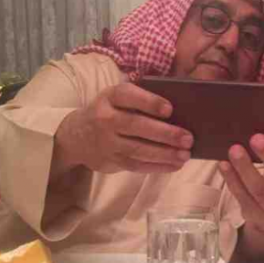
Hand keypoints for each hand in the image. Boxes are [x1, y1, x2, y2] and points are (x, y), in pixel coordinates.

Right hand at [55, 82, 193, 173]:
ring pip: (138, 149)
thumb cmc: (110, 111)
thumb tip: (179, 109)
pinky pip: (136, 165)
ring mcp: (106, 142)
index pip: (128, 96)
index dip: (149, 102)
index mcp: (110, 97)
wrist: (76, 135)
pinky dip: (157, 166)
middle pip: (136, 126)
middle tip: (188, 138)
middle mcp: (105, 118)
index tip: (170, 109)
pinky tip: (175, 165)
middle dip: (164, 133)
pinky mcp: (111, 161)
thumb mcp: (117, 98)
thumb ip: (140, 99)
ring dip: (164, 153)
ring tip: (185, 155)